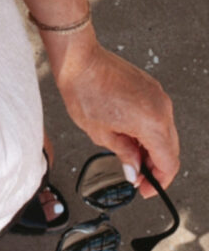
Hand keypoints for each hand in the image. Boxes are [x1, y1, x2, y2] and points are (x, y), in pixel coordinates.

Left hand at [53, 39, 179, 197]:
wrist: (80, 61)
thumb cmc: (85, 91)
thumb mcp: (101, 134)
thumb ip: (124, 154)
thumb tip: (134, 170)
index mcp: (152, 123)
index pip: (168, 163)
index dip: (159, 181)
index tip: (146, 189)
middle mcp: (161, 108)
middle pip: (171, 149)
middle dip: (155, 167)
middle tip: (136, 178)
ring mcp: (158, 96)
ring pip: (166, 133)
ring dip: (152, 149)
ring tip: (130, 157)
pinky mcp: (151, 88)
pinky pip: (159, 117)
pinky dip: (150, 132)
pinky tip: (131, 137)